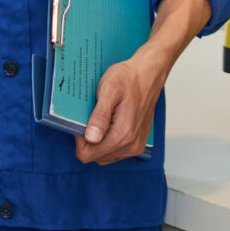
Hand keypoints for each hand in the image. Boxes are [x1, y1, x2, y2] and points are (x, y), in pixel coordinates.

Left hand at [73, 0, 211, 164]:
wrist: (149, 73)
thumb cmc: (129, 78)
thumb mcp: (109, 90)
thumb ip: (100, 116)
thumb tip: (91, 138)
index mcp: (123, 134)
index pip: (88, 155)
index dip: (80, 140)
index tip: (82, 122)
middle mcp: (131, 145)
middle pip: (96, 157)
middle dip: (89, 140)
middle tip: (92, 117)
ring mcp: (136, 145)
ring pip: (105, 155)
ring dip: (98, 140)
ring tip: (102, 117)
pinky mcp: (138, 142)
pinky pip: (115, 151)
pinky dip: (108, 140)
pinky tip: (110, 122)